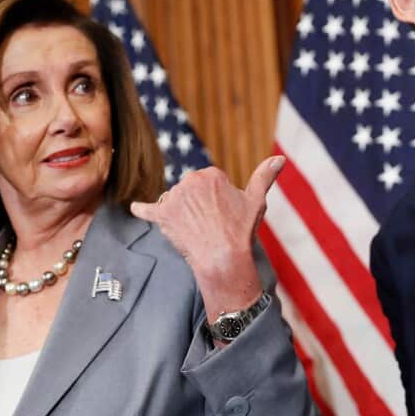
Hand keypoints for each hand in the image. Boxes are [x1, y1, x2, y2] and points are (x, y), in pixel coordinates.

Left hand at [130, 156, 283, 322]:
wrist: (223, 257)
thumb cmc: (241, 230)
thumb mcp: (257, 200)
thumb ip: (265, 175)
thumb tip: (281, 158)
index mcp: (210, 174)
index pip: (209, 184)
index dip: (217, 202)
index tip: (224, 216)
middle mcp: (189, 181)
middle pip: (190, 191)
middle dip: (198, 205)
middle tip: (211, 226)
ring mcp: (173, 198)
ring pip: (175, 202)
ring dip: (181, 213)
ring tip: (196, 231)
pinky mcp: (162, 216)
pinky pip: (147, 210)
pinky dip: (140, 209)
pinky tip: (133, 208)